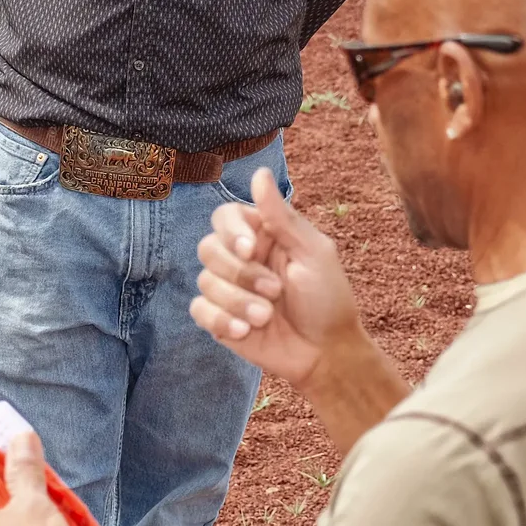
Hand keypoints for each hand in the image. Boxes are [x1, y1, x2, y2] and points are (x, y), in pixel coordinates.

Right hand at [190, 167, 364, 389]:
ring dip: (238, 302)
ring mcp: (229, 289)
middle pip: (208, 248)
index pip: (225, 217)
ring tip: (266, 317)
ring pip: (205, 281)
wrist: (326, 352)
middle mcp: (241, 259)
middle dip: (240, 273)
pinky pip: (199, 310)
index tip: (250, 249)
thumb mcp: (313, 252)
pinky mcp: (220, 318)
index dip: (231, 232)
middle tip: (275, 292)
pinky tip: (245, 332)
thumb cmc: (327, 299)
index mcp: (263, 236)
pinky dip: (221, 320)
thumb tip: (260, 173)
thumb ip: (281, 216)